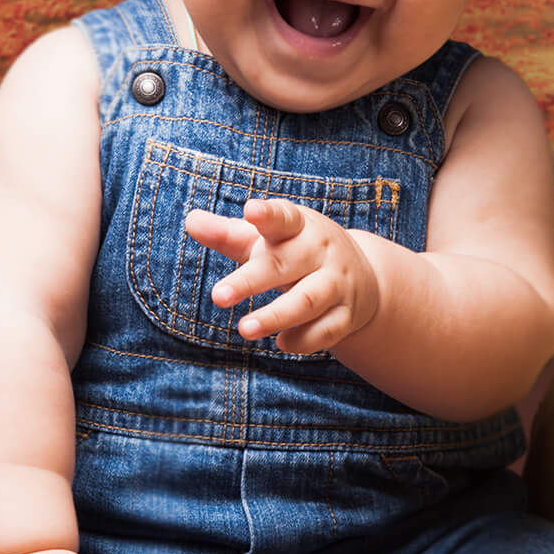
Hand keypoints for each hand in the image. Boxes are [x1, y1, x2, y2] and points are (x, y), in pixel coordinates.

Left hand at [190, 196, 381, 354]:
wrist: (362, 278)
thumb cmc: (297, 253)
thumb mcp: (268, 240)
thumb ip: (229, 234)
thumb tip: (190, 220)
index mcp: (299, 226)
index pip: (283, 217)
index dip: (268, 215)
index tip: (250, 210)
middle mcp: (321, 252)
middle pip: (286, 264)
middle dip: (252, 280)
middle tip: (218, 295)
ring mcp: (337, 283)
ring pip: (307, 300)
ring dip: (276, 316)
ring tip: (244, 329)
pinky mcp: (346, 315)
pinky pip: (325, 331)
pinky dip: (303, 340)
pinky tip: (281, 343)